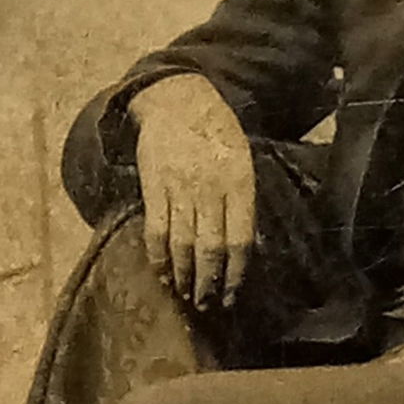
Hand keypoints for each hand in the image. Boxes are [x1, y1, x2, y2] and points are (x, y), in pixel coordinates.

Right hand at [129, 73, 256, 309]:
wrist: (178, 99)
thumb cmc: (218, 132)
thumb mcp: (244, 160)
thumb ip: (245, 202)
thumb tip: (250, 248)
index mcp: (239, 184)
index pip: (240, 241)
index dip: (235, 274)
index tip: (232, 295)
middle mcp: (210, 191)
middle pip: (210, 248)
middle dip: (209, 283)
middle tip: (208, 304)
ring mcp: (179, 190)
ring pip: (182, 244)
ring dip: (185, 276)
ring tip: (187, 296)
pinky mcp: (154, 188)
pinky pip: (156, 231)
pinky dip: (158, 258)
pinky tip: (163, 274)